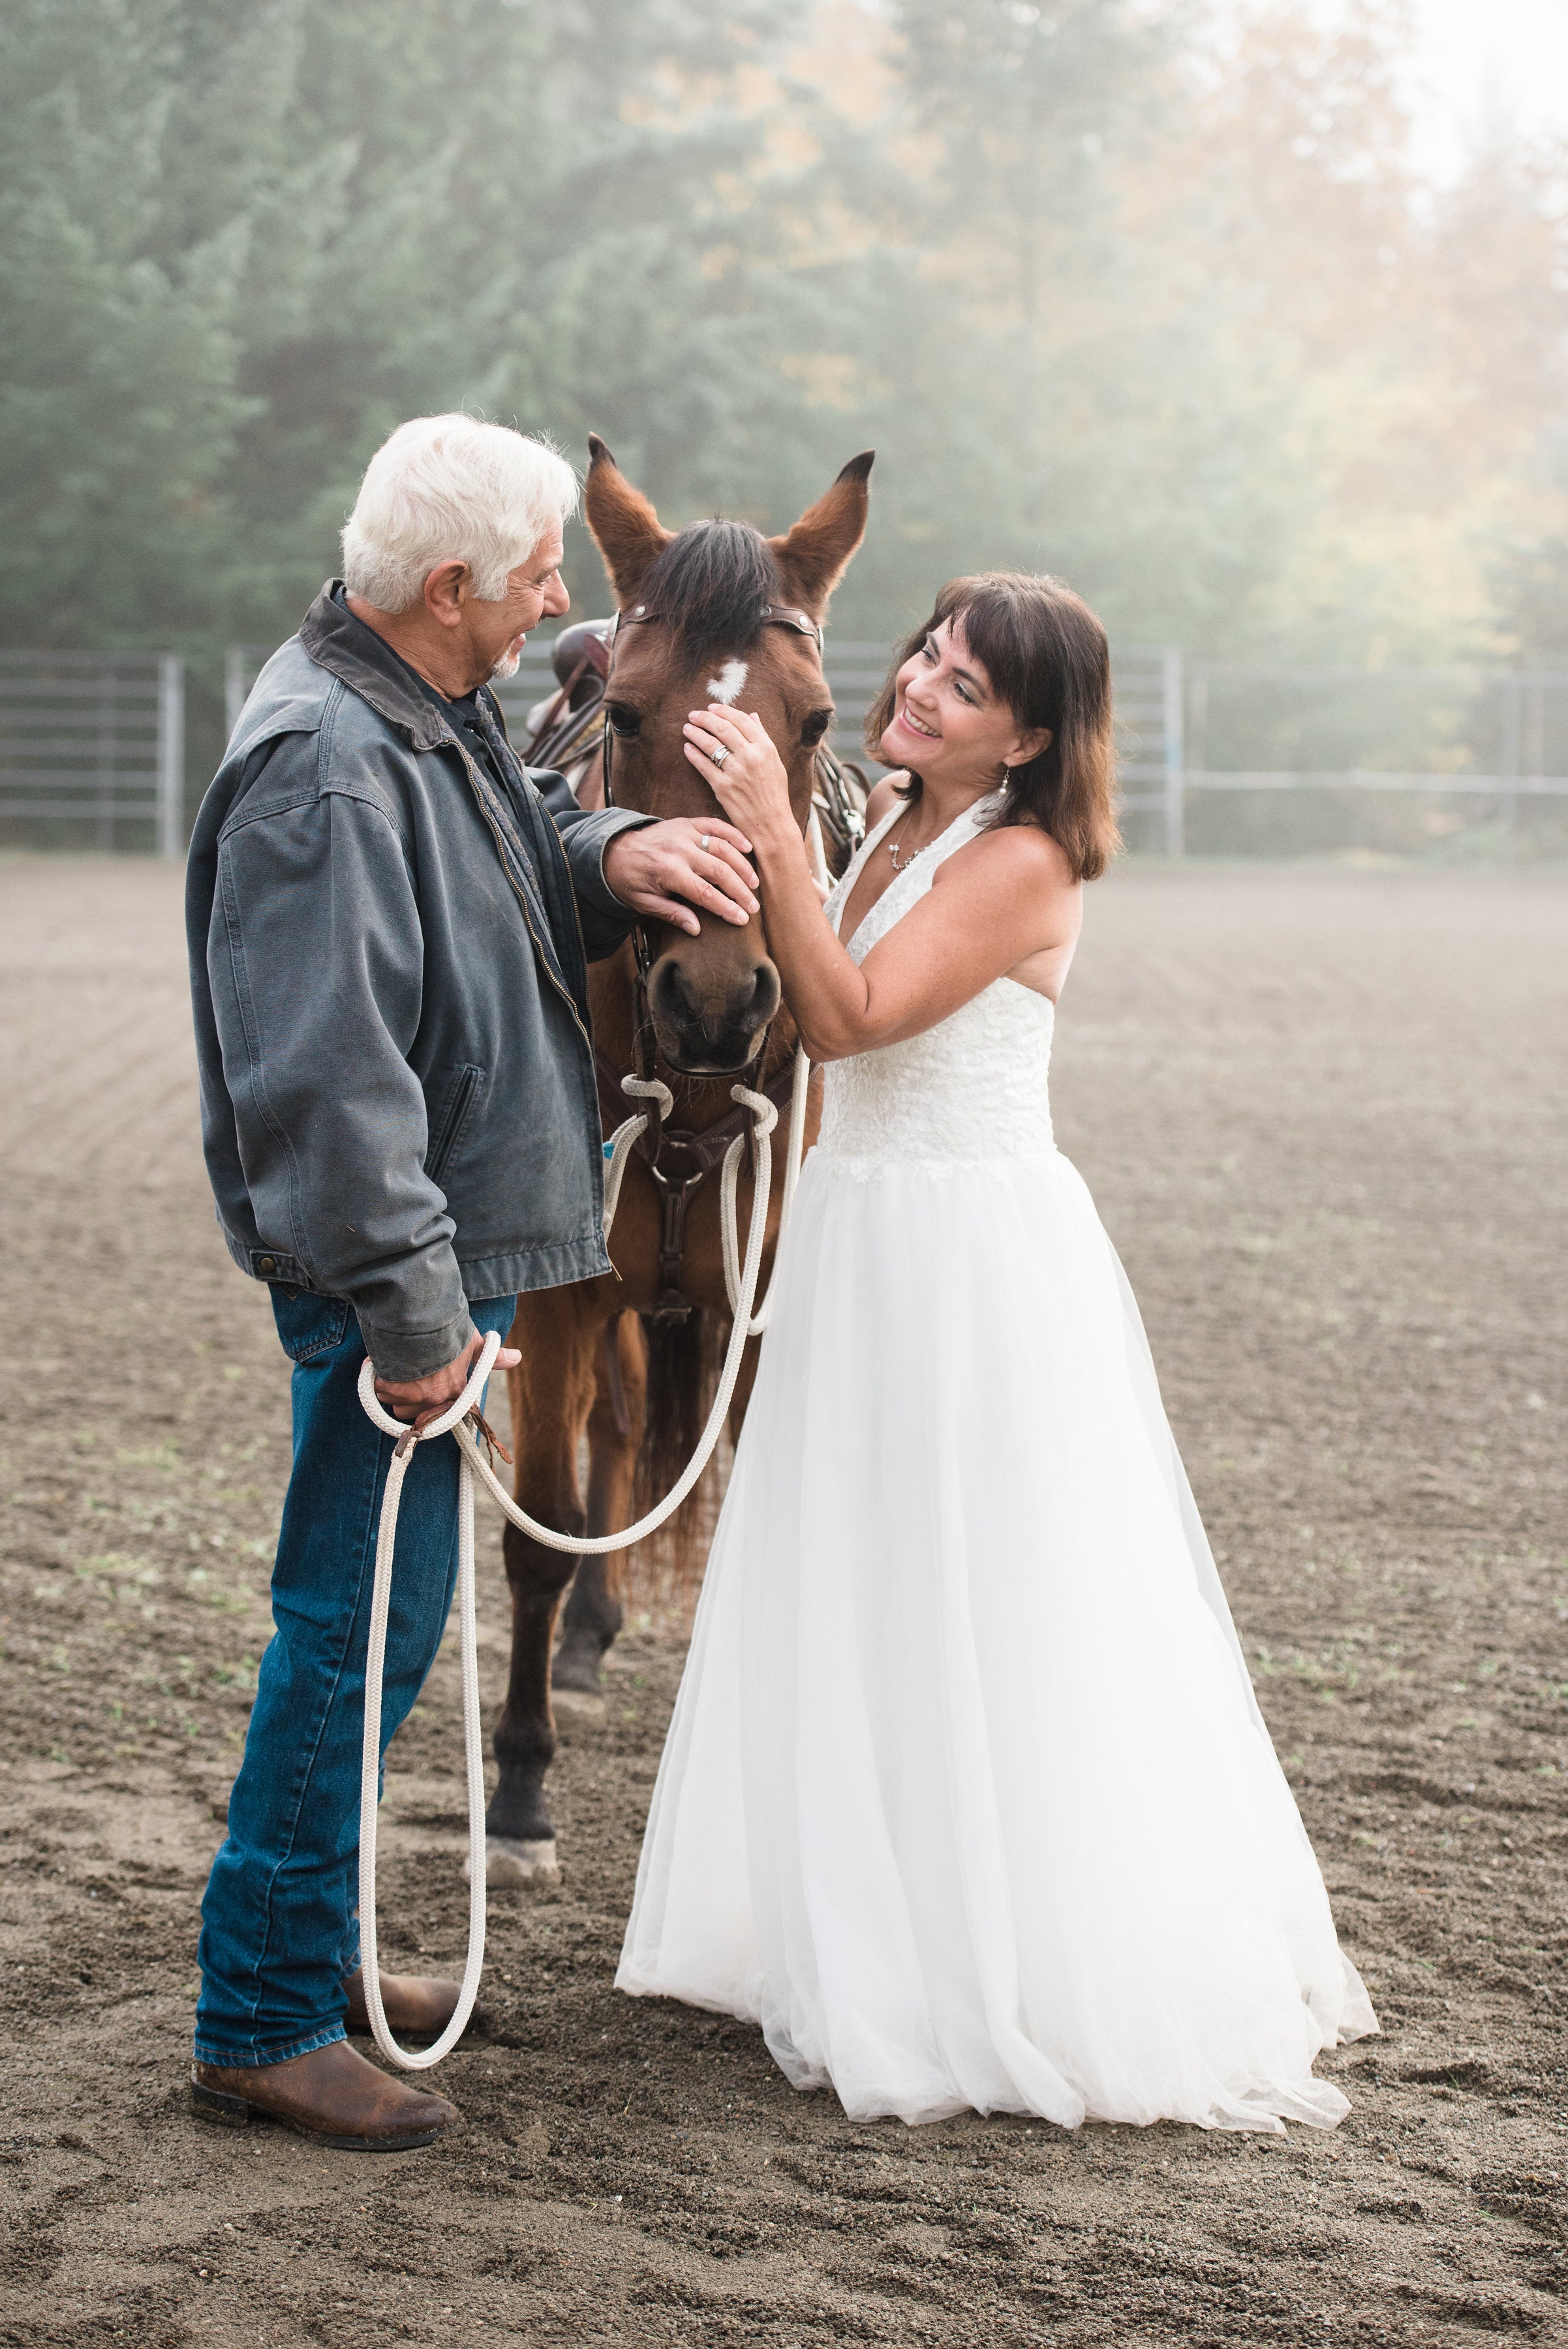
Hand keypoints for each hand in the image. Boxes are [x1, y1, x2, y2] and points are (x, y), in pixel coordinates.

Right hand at [373, 1330, 520, 1431]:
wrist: (420, 1313)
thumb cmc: (447, 1326)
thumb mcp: (472, 1340)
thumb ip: (491, 1356)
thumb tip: (517, 1358)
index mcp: (456, 1391)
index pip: (446, 1412)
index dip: (434, 1400)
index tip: (427, 1389)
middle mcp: (435, 1399)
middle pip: (417, 1412)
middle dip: (410, 1395)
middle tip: (409, 1372)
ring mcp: (412, 1396)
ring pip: (397, 1405)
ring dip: (393, 1389)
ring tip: (397, 1364)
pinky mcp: (389, 1389)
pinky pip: (378, 1391)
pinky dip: (376, 1377)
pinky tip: (381, 1360)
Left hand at [602, 817, 757, 936]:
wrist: (613, 850)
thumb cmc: (629, 880)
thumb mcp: (643, 903)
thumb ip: (671, 914)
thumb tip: (696, 929)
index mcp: (668, 871)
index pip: (705, 893)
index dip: (726, 907)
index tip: (742, 919)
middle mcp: (679, 849)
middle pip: (720, 871)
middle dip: (740, 891)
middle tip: (753, 907)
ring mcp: (684, 833)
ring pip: (723, 848)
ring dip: (742, 866)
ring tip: (754, 884)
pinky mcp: (687, 823)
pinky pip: (715, 825)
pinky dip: (734, 835)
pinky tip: (748, 847)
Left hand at [682, 706, 794, 845]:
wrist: (771, 824)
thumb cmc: (774, 793)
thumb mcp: (775, 762)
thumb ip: (762, 737)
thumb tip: (752, 716)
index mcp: (765, 748)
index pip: (741, 720)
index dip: (723, 711)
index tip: (711, 707)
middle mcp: (751, 757)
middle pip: (723, 728)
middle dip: (705, 718)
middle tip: (693, 715)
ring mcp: (736, 772)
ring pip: (710, 744)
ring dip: (695, 733)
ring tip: (687, 728)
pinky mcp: (723, 787)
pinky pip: (703, 765)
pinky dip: (693, 754)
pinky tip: (687, 748)